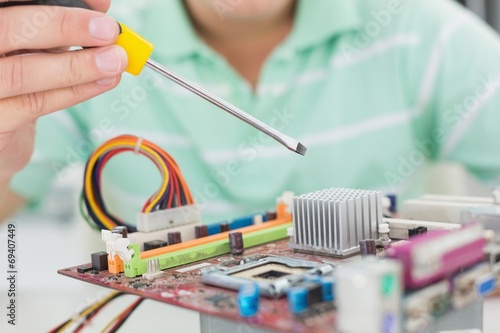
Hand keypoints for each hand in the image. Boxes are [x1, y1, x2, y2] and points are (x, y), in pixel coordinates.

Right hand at [0, 0, 127, 177]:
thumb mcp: (34, 42)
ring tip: (115, 60)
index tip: (99, 3)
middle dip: (64, 26)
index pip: (10, 1)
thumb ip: (59, 23)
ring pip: (24, 72)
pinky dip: (76, 90)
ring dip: (78, 65)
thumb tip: (100, 7)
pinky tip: (104, 81)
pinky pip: (36, 103)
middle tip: (108, 30)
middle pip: (9, 28)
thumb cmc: (16, 73)